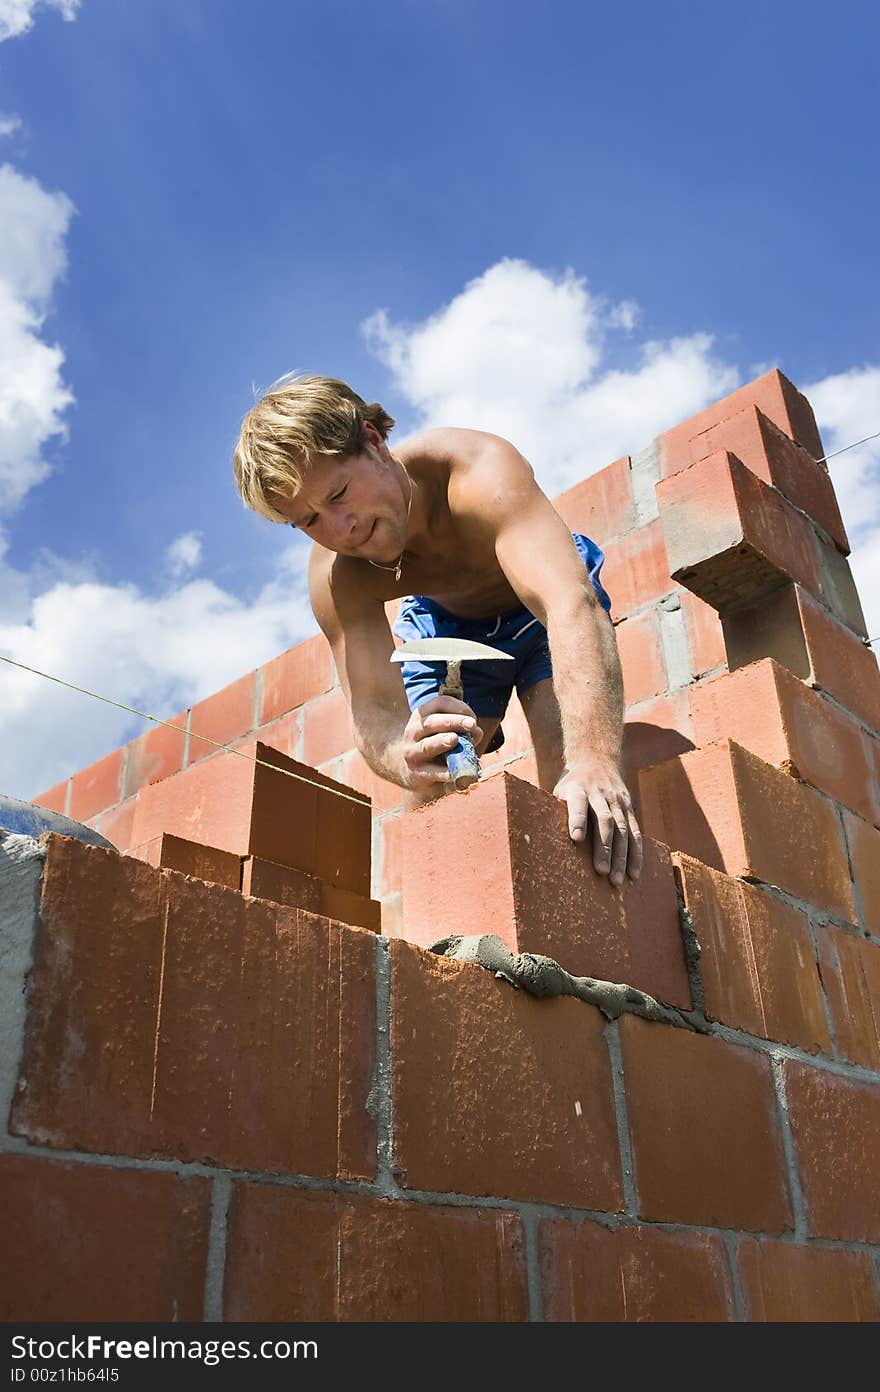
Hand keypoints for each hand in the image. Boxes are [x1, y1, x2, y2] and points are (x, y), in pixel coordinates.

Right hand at [401, 696, 482, 790]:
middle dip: (453, 722)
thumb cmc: (436, 748)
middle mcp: (413, 733)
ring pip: (426, 746)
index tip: (474, 718)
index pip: (439, 703)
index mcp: (422, 717)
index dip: (458, 707)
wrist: (414, 773)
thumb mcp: (445, 733)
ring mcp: (412, 754)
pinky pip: (432, 772)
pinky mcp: (417, 774)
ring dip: (441, 741)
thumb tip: (476, 732)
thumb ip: (461, 729)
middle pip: (431, 722)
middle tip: (472, 724)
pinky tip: (454, 772)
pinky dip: (445, 772)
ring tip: (454, 739)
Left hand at [553, 758, 642, 885]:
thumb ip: (557, 811)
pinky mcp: (629, 808)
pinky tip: (633, 873)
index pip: (578, 802)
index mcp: (577, 788)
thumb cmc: (572, 785)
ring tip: (617, 879)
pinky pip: (635, 832)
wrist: (597, 760)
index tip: (576, 838)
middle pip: (604, 821)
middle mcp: (599, 793)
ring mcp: (617, 800)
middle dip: (604, 848)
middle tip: (601, 872)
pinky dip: (635, 854)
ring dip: (621, 857)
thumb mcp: (560, 790)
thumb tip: (539, 843)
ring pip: (622, 829)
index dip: (577, 819)